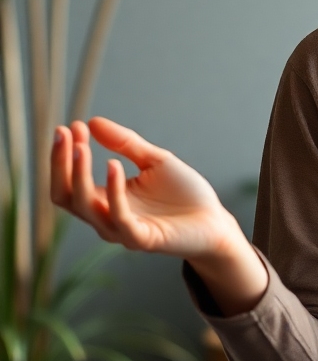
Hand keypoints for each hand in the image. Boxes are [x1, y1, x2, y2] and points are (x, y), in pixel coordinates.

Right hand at [52, 117, 238, 258]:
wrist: (215, 222)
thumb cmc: (184, 194)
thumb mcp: (154, 161)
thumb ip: (125, 144)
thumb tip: (93, 121)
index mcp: (105, 199)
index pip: (69, 180)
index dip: (64, 154)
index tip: (71, 125)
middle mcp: (106, 217)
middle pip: (65, 195)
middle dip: (60, 163)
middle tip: (64, 133)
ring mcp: (121, 230)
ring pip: (85, 206)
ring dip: (79, 174)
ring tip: (81, 146)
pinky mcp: (142, 239)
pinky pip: (119, 217)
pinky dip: (113, 190)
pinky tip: (113, 165)